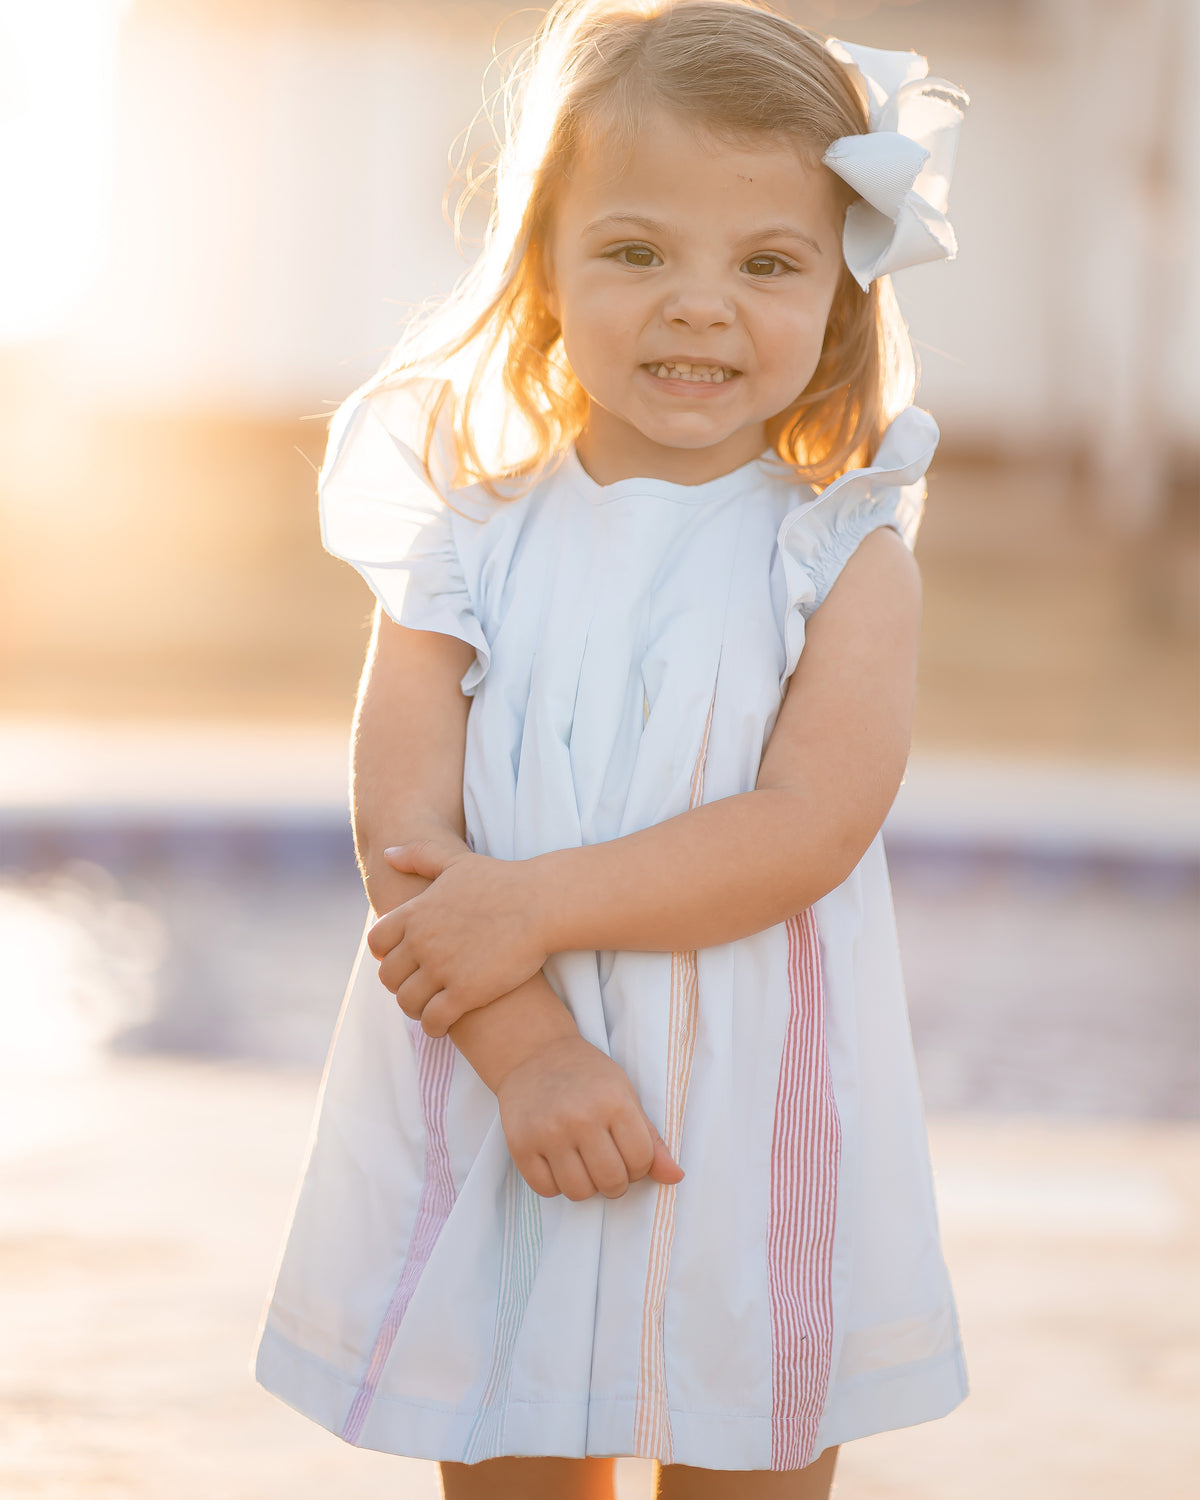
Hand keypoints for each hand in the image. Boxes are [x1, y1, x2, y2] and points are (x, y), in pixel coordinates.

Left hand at [368, 835, 548, 1035]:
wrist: (541, 904)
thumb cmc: (503, 881)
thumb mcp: (455, 861)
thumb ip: (418, 855)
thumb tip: (387, 855)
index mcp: (416, 913)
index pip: (377, 943)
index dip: (386, 955)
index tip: (403, 960)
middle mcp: (422, 941)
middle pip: (389, 976)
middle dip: (400, 985)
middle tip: (417, 989)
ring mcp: (442, 969)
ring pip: (408, 1002)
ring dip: (415, 1009)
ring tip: (428, 1010)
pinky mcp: (465, 993)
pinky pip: (433, 1020)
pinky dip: (433, 1026)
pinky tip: (444, 1025)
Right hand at [496, 1035, 683, 1200]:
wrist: (534, 1054)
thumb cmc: (587, 1077)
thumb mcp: (625, 1096)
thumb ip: (651, 1139)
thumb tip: (676, 1178)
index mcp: (614, 1102)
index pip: (641, 1162)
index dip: (639, 1166)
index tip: (627, 1153)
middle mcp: (581, 1118)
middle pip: (612, 1182)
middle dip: (614, 1181)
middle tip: (605, 1162)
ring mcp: (547, 1133)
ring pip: (579, 1192)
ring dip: (585, 1185)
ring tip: (581, 1162)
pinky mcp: (520, 1145)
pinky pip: (546, 1190)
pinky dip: (555, 1184)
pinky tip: (557, 1161)